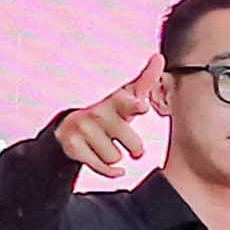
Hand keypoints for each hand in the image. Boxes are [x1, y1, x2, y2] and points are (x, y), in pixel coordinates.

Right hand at [50, 62, 164, 179]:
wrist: (71, 126)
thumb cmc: (110, 111)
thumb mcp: (126, 97)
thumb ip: (145, 81)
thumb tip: (159, 57)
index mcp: (115, 102)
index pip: (127, 103)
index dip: (135, 105)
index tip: (141, 106)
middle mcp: (98, 114)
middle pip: (132, 143)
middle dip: (135, 148)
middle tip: (132, 145)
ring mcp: (83, 130)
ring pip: (116, 157)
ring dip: (117, 156)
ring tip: (109, 145)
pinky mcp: (73, 146)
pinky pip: (101, 168)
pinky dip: (110, 171)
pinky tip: (113, 167)